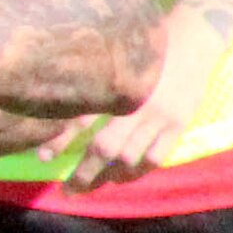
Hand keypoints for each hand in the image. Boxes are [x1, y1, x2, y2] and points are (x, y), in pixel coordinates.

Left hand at [68, 0, 232, 187]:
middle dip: (84, 173)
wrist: (189, 42)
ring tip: (93, 185)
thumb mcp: (112, 63)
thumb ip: (88, 86)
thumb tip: (54, 111)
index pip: (80, 118)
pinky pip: (156, 157)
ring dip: (109, 176)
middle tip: (69, 190)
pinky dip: (137, 172)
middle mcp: (133, 105)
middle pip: (104, 147)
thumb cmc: (140, 53)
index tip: (43, 158)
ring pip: (130, 157)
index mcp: (112, 87)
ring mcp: (158, 116)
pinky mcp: (178, 124)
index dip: (60, 140)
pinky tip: (122, 177)